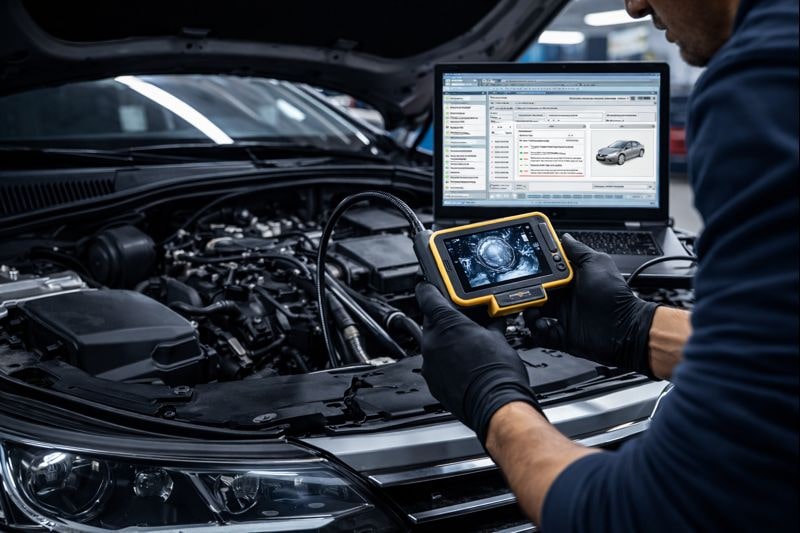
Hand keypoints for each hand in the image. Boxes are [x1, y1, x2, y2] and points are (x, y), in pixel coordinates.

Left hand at [416, 282, 541, 444]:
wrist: (496, 406)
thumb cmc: (498, 373)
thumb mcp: (499, 338)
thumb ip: (490, 323)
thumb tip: (494, 317)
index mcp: (446, 323)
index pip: (427, 294)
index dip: (430, 287)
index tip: (433, 285)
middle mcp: (431, 341)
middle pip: (431, 319)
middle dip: (447, 318)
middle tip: (466, 321)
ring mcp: (429, 363)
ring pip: (433, 342)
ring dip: (447, 341)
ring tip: (468, 347)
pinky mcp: (433, 381)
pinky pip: (435, 363)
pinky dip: (446, 361)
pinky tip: (464, 365)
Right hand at [525, 234, 659, 375]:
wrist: (625, 328)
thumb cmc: (615, 296)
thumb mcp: (598, 264)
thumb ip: (579, 250)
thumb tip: (565, 237)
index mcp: (570, 281)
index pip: (545, 273)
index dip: (535, 271)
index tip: (526, 269)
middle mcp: (564, 298)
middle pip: (535, 293)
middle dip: (526, 293)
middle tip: (526, 292)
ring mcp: (562, 317)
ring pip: (533, 313)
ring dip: (528, 312)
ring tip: (533, 311)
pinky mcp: (561, 335)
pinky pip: (540, 334)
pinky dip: (537, 330)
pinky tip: (543, 325)